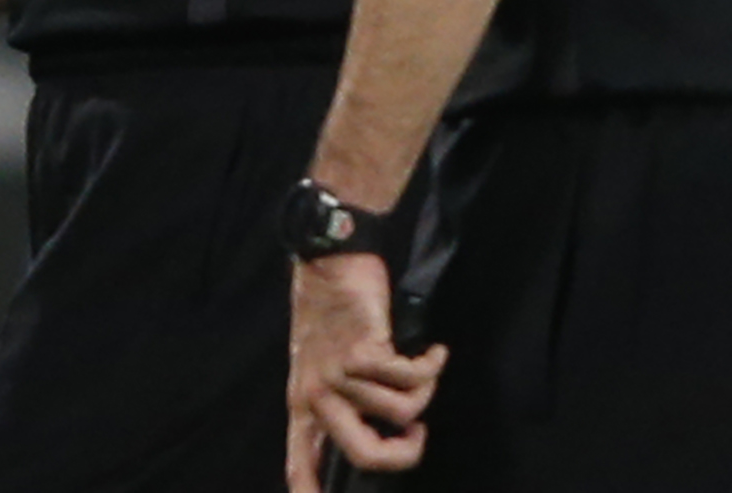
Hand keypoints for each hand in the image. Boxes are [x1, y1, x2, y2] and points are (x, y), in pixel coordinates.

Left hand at [285, 254, 446, 489]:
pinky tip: (432, 352)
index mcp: (302, 403)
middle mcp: (315, 395)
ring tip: (422, 368)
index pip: (299, 461)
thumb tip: (378, 432)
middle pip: (365, 455)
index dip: (309, 491)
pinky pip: (412, 380)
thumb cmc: (329, 313)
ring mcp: (337, 375)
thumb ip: (337, 401)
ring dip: (423, 391)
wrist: (329, 262)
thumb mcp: (319, 363)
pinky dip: (430, 366)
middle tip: (417, 434)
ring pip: (401, 412)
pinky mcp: (361, 352)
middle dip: (404, 454)